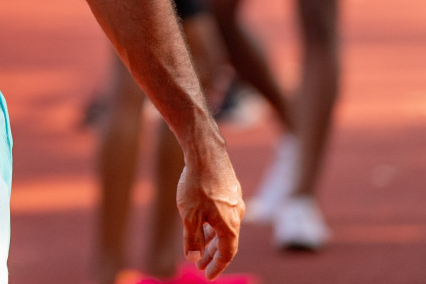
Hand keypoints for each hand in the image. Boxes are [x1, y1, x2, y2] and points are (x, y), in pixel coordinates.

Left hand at [177, 145, 243, 278]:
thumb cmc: (197, 185)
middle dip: (211, 254)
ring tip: (198, 246)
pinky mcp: (229, 190)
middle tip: (199, 265)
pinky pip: (222, 213)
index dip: (217, 266)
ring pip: (223, 226)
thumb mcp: (189, 215)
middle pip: (225, 241)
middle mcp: (236, 215)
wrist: (206, 153)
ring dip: (211, 238)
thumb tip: (193, 258)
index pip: (227, 253)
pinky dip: (212, 223)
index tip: (208, 276)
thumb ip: (192, 238)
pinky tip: (202, 222)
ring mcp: (233, 201)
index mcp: (230, 225)